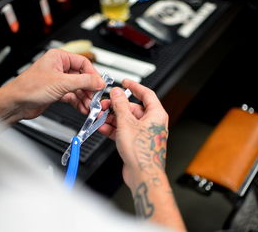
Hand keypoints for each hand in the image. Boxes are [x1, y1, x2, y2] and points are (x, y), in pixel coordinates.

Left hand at [0, 49, 103, 122]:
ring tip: (90, 106)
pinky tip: (83, 108)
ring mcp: (58, 80)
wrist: (15, 103)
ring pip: (78, 87)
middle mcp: (59, 67)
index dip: (93, 74)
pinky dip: (78, 102)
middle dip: (89, 89)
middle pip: (82, 76)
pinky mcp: (56, 92)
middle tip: (95, 98)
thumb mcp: (61, 83)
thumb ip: (83, 81)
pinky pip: (72, 95)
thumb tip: (98, 81)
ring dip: (85, 97)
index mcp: (59, 58)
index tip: (99, 85)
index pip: (83, 63)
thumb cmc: (28, 87)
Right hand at [99, 81, 185, 230]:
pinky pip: (124, 131)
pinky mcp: (136, 143)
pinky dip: (114, 129)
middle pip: (133, 108)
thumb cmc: (142, 152)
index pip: (146, 94)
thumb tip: (117, 93)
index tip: (125, 82)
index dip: (135, 86)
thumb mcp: (126, 122)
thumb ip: (120, 105)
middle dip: (117, 107)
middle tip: (106, 105)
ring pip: (127, 120)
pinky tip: (103, 128)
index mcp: (156, 114)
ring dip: (113, 118)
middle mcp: (152, 123)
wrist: (143, 175)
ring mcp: (144, 134)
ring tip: (101, 118)